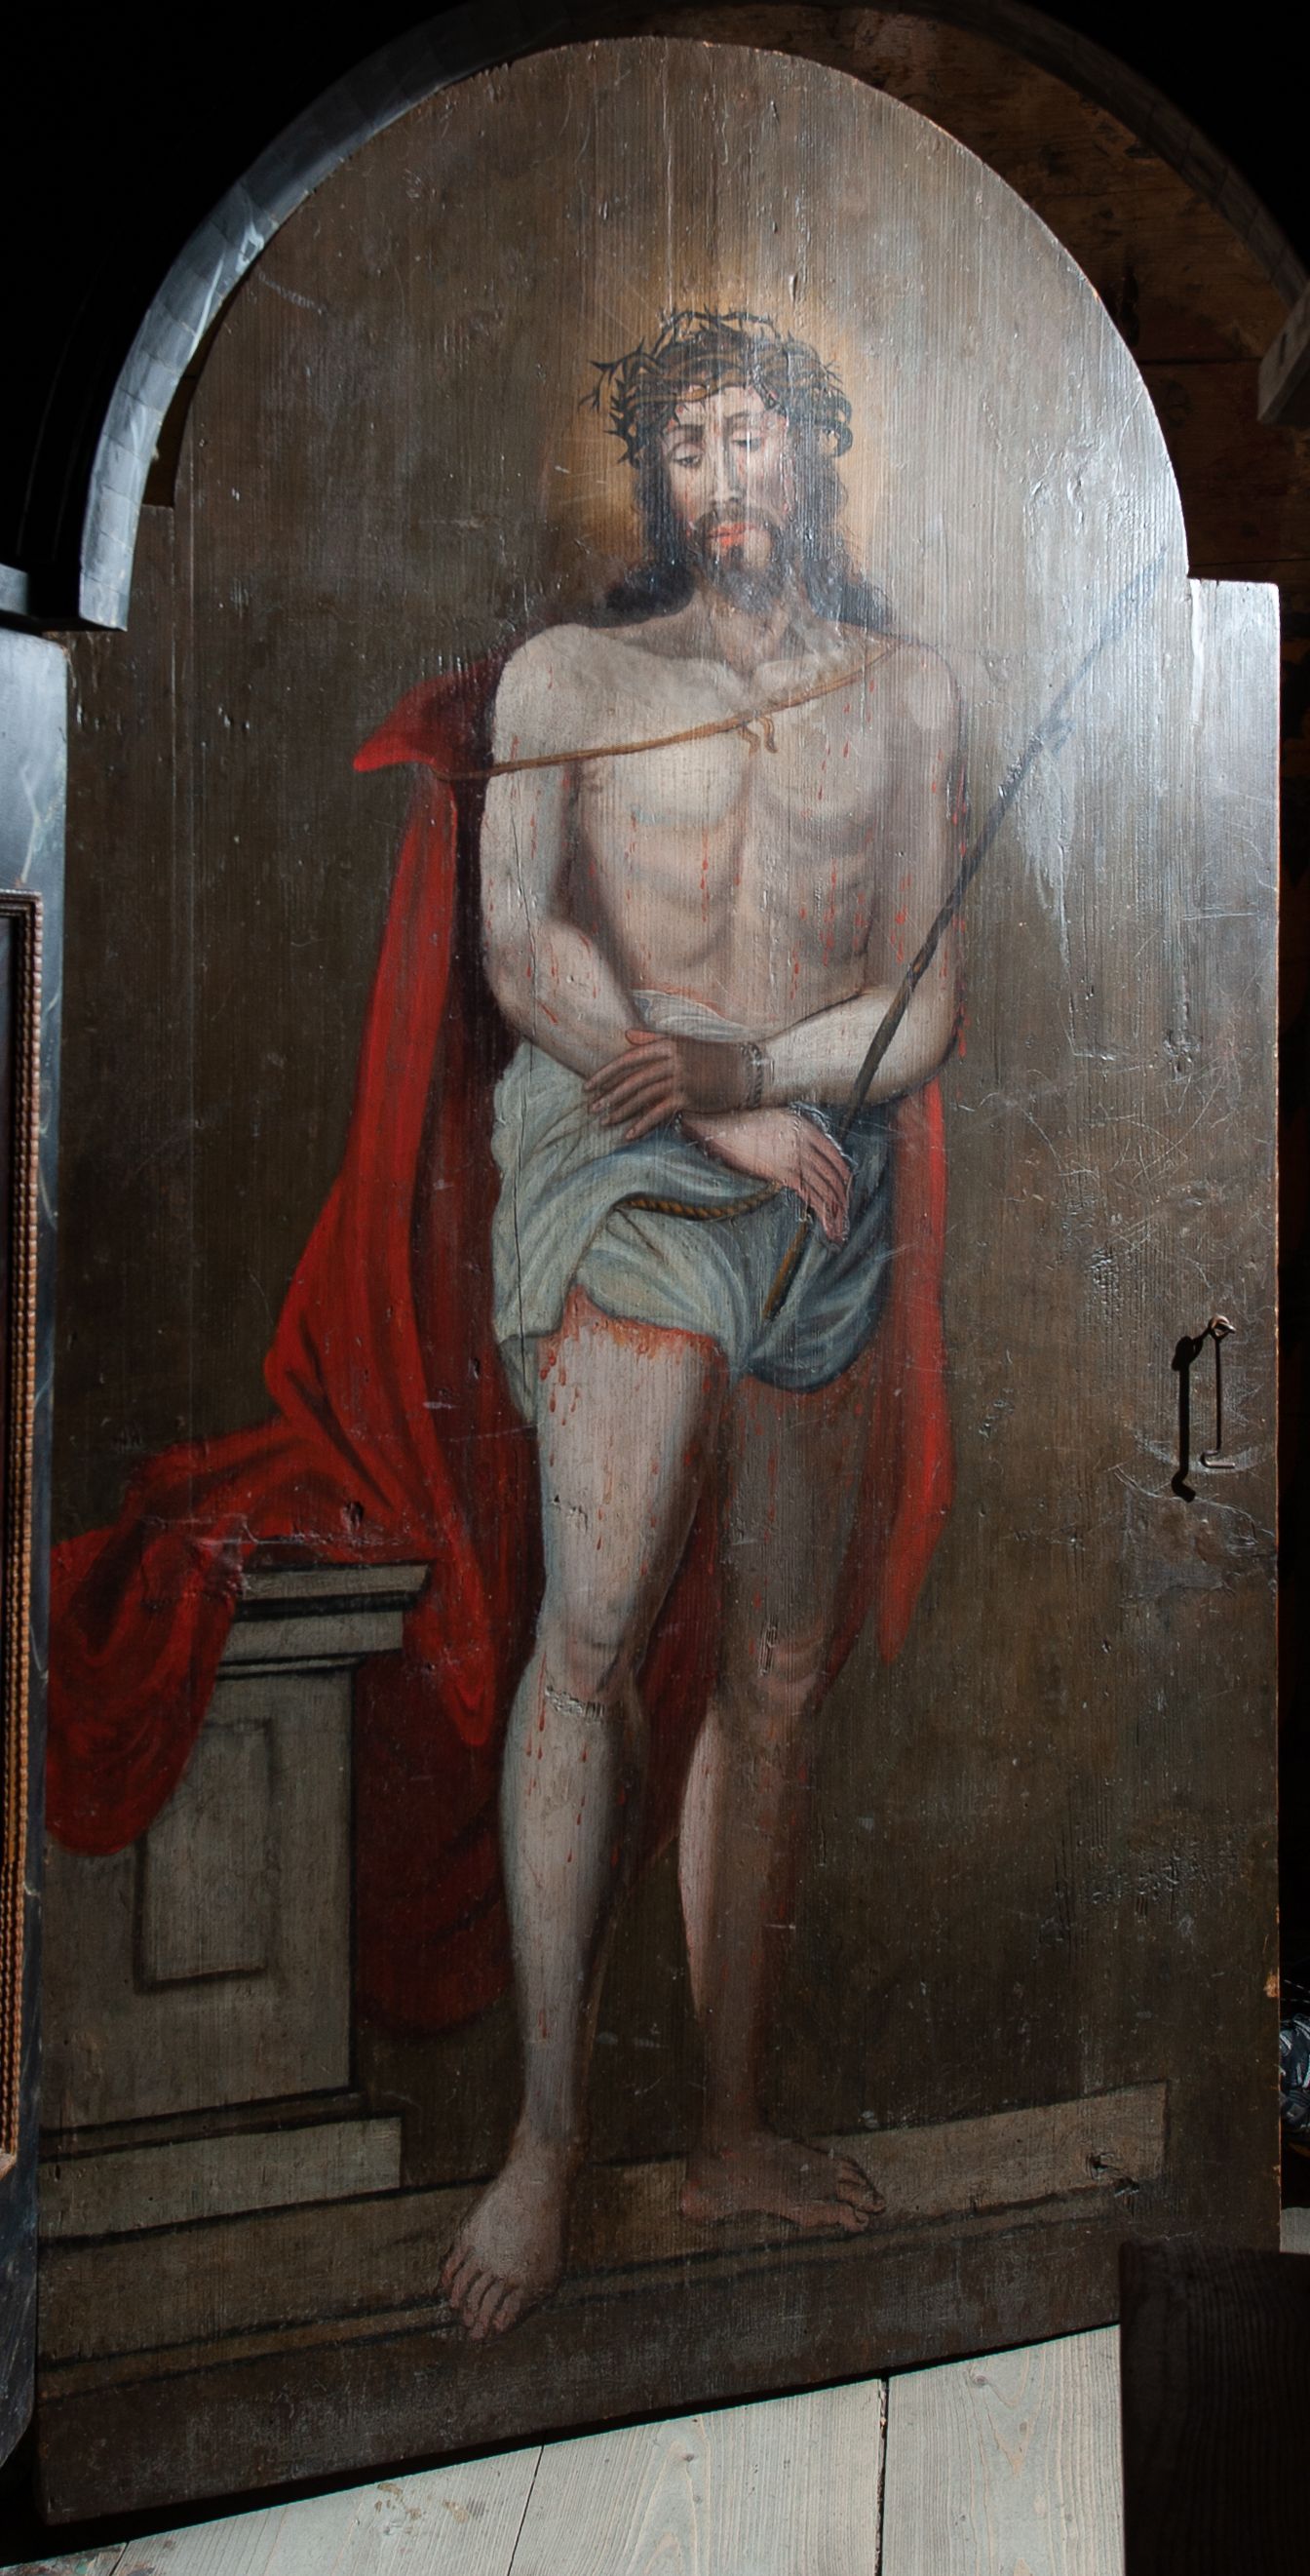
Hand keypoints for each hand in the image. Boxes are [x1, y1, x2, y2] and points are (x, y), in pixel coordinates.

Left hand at [586, 1030, 754, 1135]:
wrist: (744, 1070)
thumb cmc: (711, 1055)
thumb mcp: (682, 1042)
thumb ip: (652, 1038)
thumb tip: (626, 1034)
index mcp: (666, 1044)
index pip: (628, 1059)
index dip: (606, 1073)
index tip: (589, 1086)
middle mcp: (671, 1060)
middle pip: (632, 1080)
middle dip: (609, 1096)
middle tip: (591, 1108)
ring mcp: (679, 1079)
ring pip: (642, 1097)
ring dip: (621, 1112)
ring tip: (605, 1122)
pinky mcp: (687, 1098)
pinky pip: (658, 1113)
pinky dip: (642, 1125)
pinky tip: (629, 1135)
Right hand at [687, 1108, 851, 1244]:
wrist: (720, 1129)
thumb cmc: (743, 1125)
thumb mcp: (776, 1118)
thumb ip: (796, 1132)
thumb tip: (808, 1153)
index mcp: (805, 1127)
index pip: (835, 1155)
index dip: (844, 1176)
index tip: (846, 1190)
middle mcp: (804, 1142)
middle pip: (833, 1174)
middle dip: (843, 1198)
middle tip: (846, 1215)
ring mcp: (794, 1158)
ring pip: (825, 1187)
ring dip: (836, 1209)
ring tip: (839, 1227)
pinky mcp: (781, 1173)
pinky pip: (810, 1194)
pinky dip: (822, 1210)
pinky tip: (827, 1222)